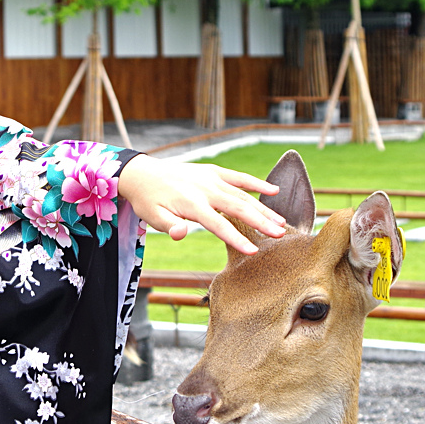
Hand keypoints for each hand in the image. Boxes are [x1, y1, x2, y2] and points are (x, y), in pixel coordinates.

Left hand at [116, 155, 285, 254]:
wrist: (143, 173)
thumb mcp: (152, 217)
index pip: (218, 224)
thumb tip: (181, 234)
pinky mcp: (214, 171)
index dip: (236, 239)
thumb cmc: (149, 200)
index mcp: (191, 203)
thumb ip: (169, 226)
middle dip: (260, 222)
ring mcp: (211, 178)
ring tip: (281, 222)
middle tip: (280, 235)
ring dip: (263, 208)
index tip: (253, 252)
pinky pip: (239, 177)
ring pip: (243, 193)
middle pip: (238, 207)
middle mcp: (205, 188)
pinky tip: (274, 190)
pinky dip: (256, 182)